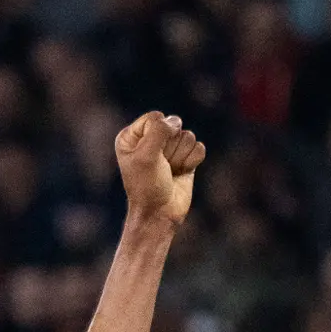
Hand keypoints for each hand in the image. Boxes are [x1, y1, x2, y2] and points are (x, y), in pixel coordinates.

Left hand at [112, 110, 204, 228]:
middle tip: (161, 167)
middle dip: (170, 148)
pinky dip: (192, 161)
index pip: (156, 117)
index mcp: (132, 136)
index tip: (150, 156)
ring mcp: (169, 148)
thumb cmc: (147, 186)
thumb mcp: (146, 156)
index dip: (159, 135)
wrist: (159, 214)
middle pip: (174, 126)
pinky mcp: (185, 157)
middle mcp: (149, 139)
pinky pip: (198, 147)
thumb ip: (159, 130)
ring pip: (188, 136)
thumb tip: (176, 121)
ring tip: (169, 171)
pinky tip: (181, 173)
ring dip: (180, 157)